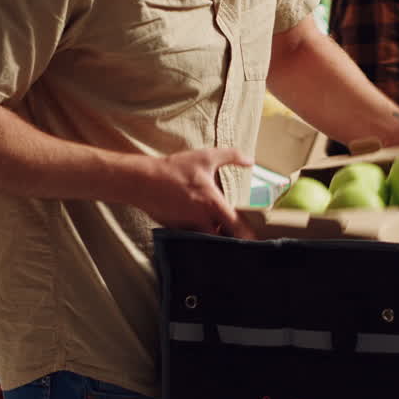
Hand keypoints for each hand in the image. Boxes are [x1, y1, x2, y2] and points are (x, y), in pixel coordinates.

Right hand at [137, 147, 255, 238]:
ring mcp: (187, 227)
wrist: (143, 181)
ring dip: (213, 237)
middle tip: (237, 239)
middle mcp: (201, 219)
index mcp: (212, 204)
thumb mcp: (205, 157)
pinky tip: (199, 229)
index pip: (235, 226)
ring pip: (206, 240)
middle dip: (230, 240)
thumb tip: (251, 160)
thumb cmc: (175, 169)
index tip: (255, 242)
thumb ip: (231, 156)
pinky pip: (191, 237)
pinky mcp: (175, 230)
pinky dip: (197, 235)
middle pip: (222, 239)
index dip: (247, 235)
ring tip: (219, 233)